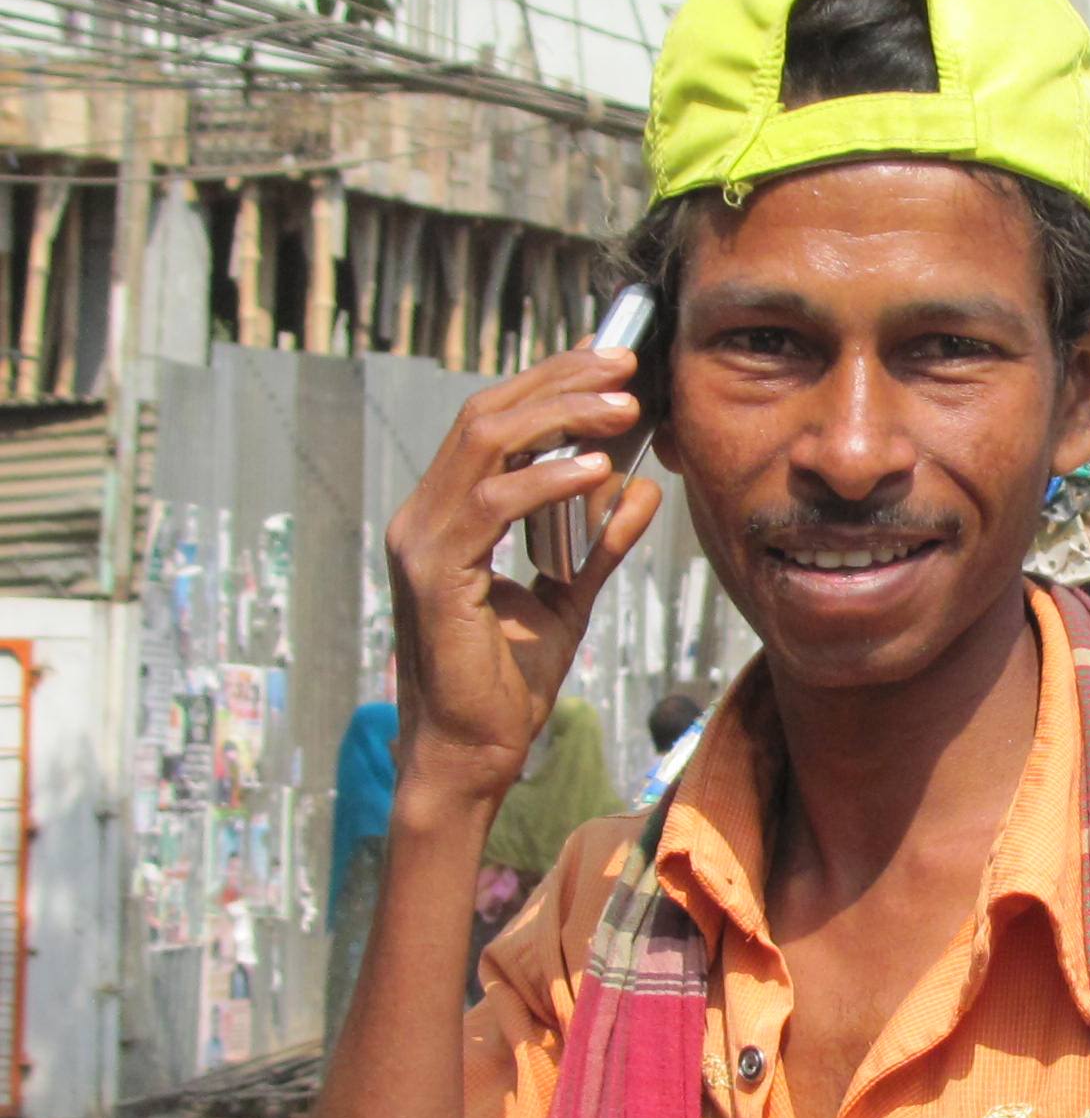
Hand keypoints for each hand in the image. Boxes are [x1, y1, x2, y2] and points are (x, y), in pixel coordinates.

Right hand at [384, 344, 663, 812]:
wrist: (471, 753)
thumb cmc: (506, 684)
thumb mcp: (567, 598)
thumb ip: (598, 543)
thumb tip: (641, 490)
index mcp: (445, 516)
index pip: (493, 423)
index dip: (550, 384)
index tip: (612, 364)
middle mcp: (422, 518)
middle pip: (486, 415)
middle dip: (560, 382)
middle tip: (626, 367)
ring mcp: (421, 542)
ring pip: (485, 443)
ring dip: (559, 417)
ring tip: (623, 410)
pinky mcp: (435, 576)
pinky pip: (491, 506)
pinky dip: (544, 480)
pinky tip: (593, 470)